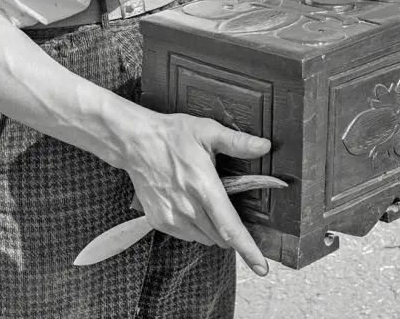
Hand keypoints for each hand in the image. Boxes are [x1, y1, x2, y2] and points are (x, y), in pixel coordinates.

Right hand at [123, 110, 271, 274]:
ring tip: (202, 197)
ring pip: (205, 238)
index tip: (261, 267)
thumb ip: (237, 142)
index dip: (248, 249)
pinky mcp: (160, 222)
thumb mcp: (207, 131)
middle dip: (229, 226)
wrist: (136, 142)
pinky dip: (195, 226)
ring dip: (212, 227)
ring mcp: (172, 218)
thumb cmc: (171, 135)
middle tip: (221, 199)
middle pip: (220, 236)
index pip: (230, 227)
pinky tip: (188, 202)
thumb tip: (264, 147)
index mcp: (203, 187)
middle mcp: (187, 208)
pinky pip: (188, 235)